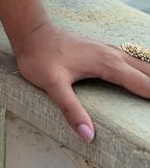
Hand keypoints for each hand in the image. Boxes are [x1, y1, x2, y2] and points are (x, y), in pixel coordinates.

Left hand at [12, 18, 149, 139]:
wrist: (30, 30)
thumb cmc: (39, 58)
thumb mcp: (51, 85)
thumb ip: (70, 109)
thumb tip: (89, 136)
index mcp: (108, 65)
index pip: (144, 85)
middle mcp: (114, 55)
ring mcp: (110, 50)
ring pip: (144, 62)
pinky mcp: (104, 50)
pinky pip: (134, 58)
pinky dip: (147, 67)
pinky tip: (148, 71)